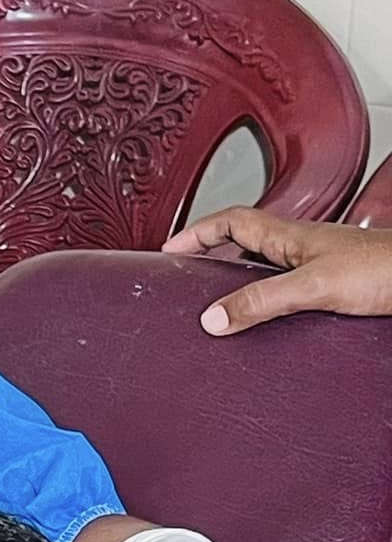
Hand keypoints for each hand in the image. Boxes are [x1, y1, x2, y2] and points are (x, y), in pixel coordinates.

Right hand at [163, 208, 391, 333]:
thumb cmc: (383, 269)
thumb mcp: (313, 286)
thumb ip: (262, 301)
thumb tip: (213, 318)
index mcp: (289, 238)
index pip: (231, 222)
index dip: (197, 232)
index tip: (170, 249)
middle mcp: (299, 248)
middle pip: (242, 242)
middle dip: (209, 253)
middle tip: (186, 272)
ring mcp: (315, 264)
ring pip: (262, 265)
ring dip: (236, 276)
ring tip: (214, 296)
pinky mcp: (330, 284)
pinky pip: (282, 287)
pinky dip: (263, 298)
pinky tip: (262, 318)